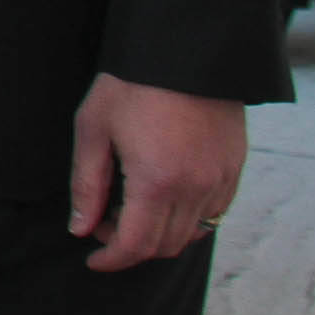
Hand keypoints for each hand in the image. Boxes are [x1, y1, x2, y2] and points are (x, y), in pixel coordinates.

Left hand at [68, 72, 246, 272]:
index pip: (135, 245)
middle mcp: (194, 188)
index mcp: (155, 182)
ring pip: (191, 233)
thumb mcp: (93, 129)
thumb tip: (80, 227)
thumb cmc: (131, 86)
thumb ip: (86, 184)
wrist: (185, 53)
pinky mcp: (234, 169)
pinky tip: (163, 196)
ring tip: (129, 207)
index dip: (111, 260)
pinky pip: (213, 213)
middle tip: (103, 223)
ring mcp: (219, 180)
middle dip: (129, 246)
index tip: (93, 260)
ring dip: (158, 233)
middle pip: (163, 246)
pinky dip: (187, 218)